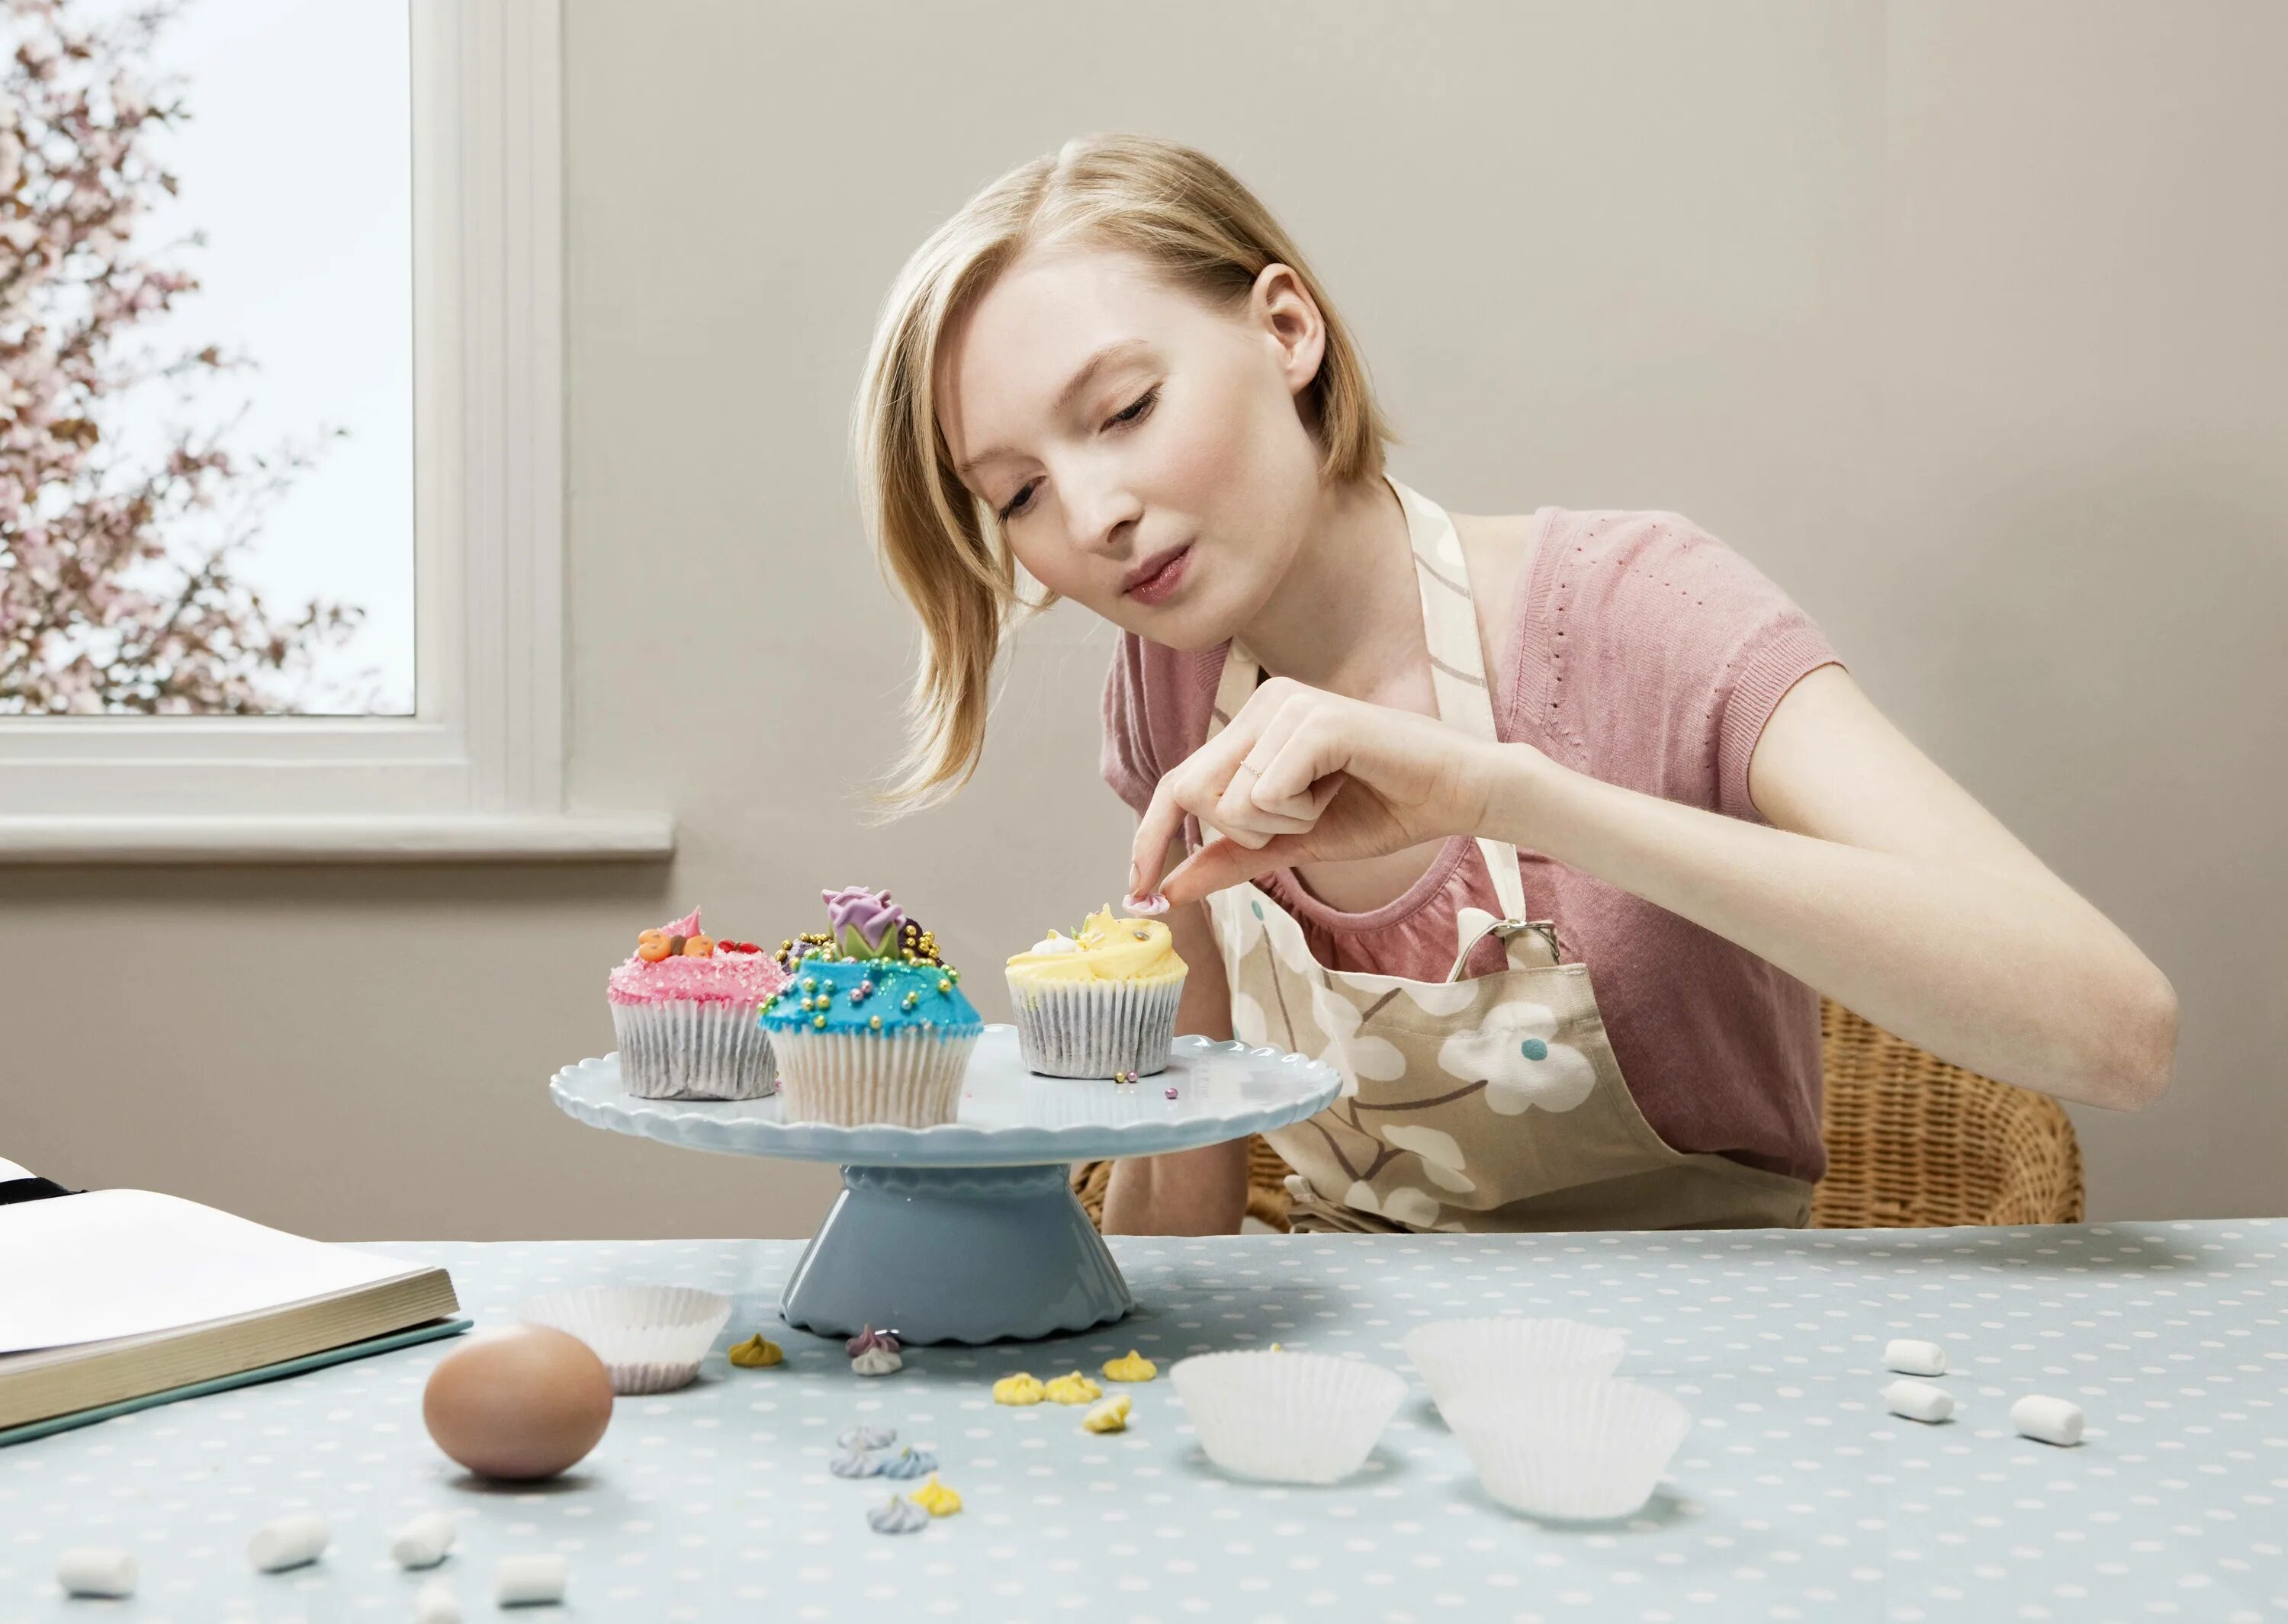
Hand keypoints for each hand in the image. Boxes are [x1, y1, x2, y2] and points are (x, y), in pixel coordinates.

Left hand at [1127, 676, 1530, 905]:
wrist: (1457, 793)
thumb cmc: (1382, 807)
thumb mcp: (1293, 842)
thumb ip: (1230, 858)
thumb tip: (1168, 889)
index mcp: (1252, 726)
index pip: (1178, 784)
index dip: (1151, 837)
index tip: (1139, 890)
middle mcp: (1262, 704)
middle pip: (1194, 793)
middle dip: (1243, 831)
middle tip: (1301, 817)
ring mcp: (1288, 706)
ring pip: (1231, 799)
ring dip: (1282, 822)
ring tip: (1329, 797)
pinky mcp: (1316, 720)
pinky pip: (1269, 792)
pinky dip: (1302, 811)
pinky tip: (1343, 786)